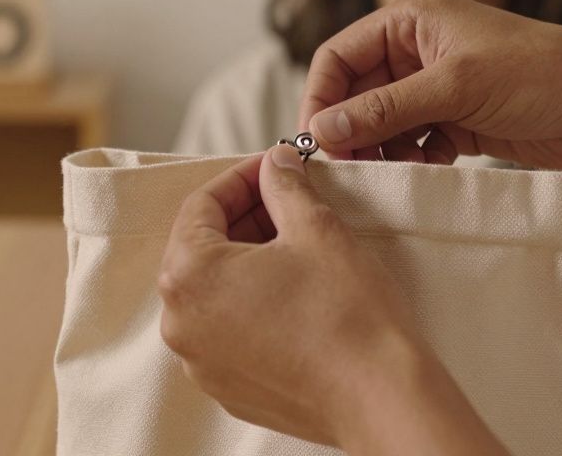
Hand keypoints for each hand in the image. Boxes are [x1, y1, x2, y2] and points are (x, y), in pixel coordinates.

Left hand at [158, 145, 505, 453]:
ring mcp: (202, 362)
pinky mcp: (229, 388)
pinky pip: (229, 332)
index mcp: (189, 276)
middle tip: (288, 202)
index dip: (241, 179)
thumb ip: (285, 186)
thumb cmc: (347, 314)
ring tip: (296, 246)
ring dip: (248, 262)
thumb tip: (275, 164)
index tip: (273, 168)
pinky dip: (253, 307)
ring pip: (216, 292)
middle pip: (202, 249)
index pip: (200, 205)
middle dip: (244, 219)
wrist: (380, 397)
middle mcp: (181, 323)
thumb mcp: (316, 228)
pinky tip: (294, 295)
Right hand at [300, 0, 561, 168]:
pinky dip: (408, 159)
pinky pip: (411, 140)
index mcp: (411, 19)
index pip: (339, 55)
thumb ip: (385, 109)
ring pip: (381, 121)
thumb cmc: (540, 74)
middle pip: (357, 92)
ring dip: (377, 149)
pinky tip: (420, 171)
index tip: (315, 141)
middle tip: (346, 169)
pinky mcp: (456, 118)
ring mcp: (437, 85)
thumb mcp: (454, 87)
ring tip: (385, 174)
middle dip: (349, 130)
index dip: (321, 97)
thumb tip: (322, 130)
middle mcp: (418, 48)